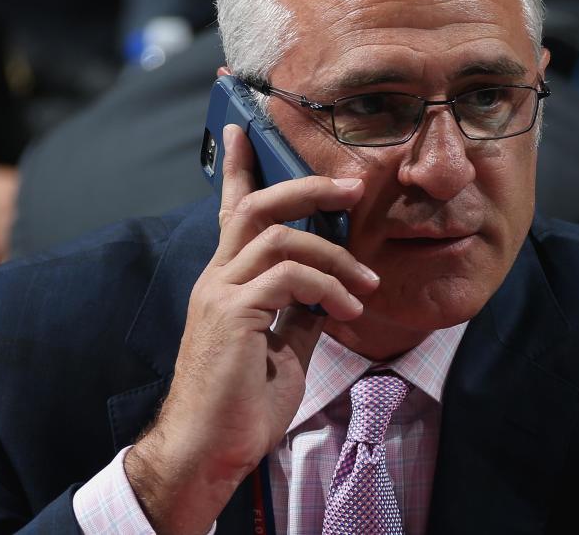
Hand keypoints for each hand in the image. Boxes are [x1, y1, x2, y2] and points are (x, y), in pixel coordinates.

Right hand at [125, 125, 378, 533]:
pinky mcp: (232, 313)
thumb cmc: (242, 405)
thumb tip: (329, 288)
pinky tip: (347, 308)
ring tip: (367, 283)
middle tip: (352, 186)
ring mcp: (221, 293)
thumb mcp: (284, 348)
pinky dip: (326, 285)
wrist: (211, 450)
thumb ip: (300, 311)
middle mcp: (218, 278)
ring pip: (277, 236)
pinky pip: (286, 276)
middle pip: (257, 206)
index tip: (243, 127)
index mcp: (227, 283)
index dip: (238, 168)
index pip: (232, 211)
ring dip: (334, 254)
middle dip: (306, 186)